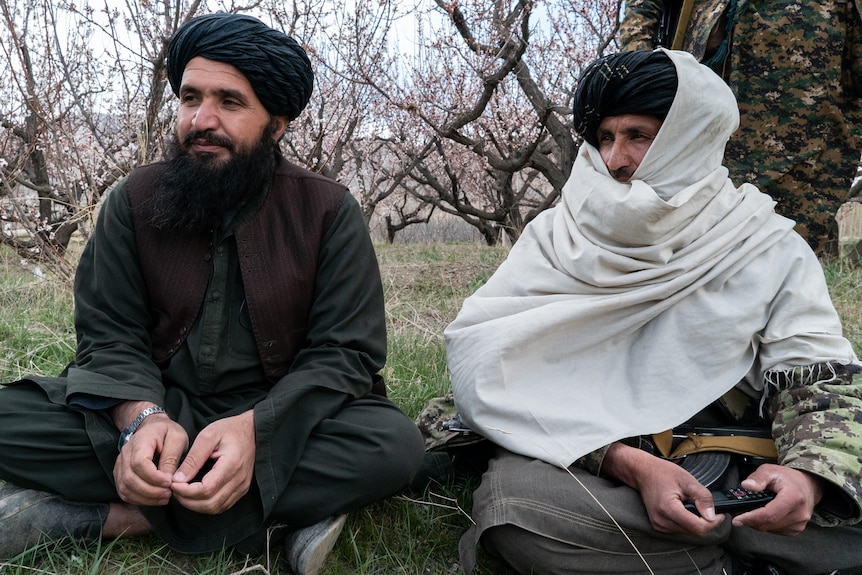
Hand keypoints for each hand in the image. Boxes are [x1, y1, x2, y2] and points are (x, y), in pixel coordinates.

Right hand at [113, 402, 188, 506]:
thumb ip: (171, 458)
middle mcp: (125, 453)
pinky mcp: (120, 474)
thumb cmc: (167, 432)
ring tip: (164, 497)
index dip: (153, 477)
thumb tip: (169, 479)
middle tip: (169, 493)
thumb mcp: (177, 438)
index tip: (169, 482)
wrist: (153, 427)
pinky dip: (138, 499)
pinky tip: (154, 499)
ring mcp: (120, 464)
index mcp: (140, 441)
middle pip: (130, 478)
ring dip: (145, 498)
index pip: (139, 463)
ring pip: (125, 488)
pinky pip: (124, 492)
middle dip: (151, 491)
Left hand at [170, 410, 255, 514]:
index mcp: (232, 464)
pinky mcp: (242, 489)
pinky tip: (196, 495)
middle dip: (187, 501)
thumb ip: (193, 458)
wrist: (252, 430)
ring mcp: (242, 487)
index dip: (186, 491)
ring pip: (215, 508)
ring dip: (195, 505)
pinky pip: (222, 505)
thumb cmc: (230, 430)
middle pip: (210, 504)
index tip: (173, 483)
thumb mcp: (208, 436)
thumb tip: (177, 479)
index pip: (206, 489)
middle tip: (174, 489)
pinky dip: (206, 504)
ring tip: (183, 492)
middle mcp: (240, 479)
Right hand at [602, 442, 725, 536]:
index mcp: (668, 509)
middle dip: (706, 522)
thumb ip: (703, 498)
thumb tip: (713, 515)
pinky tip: (686, 509)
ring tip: (695, 505)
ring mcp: (659, 525)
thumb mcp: (687, 480)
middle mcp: (662, 521)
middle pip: (694, 532)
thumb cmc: (663, 473)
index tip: (721, 514)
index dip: (713, 522)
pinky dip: (688, 522)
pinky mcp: (659, 526)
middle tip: (711, 508)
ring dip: (697, 522)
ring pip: (689, 532)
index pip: (698, 527)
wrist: (643, 472)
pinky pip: (681, 529)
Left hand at [730, 464, 822, 534]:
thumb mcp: (770, 471)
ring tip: (749, 513)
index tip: (737, 520)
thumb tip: (746, 485)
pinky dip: (766, 525)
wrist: (807, 485)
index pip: (769, 514)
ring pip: (771, 529)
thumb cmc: (788, 478)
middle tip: (737, 515)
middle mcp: (799, 514)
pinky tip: (762, 516)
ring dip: (757, 524)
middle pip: (769, 524)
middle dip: (750, 521)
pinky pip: (776, 531)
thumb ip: (758, 478)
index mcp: (793, 498)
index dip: (751, 518)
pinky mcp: (797, 529)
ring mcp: (799, 523)